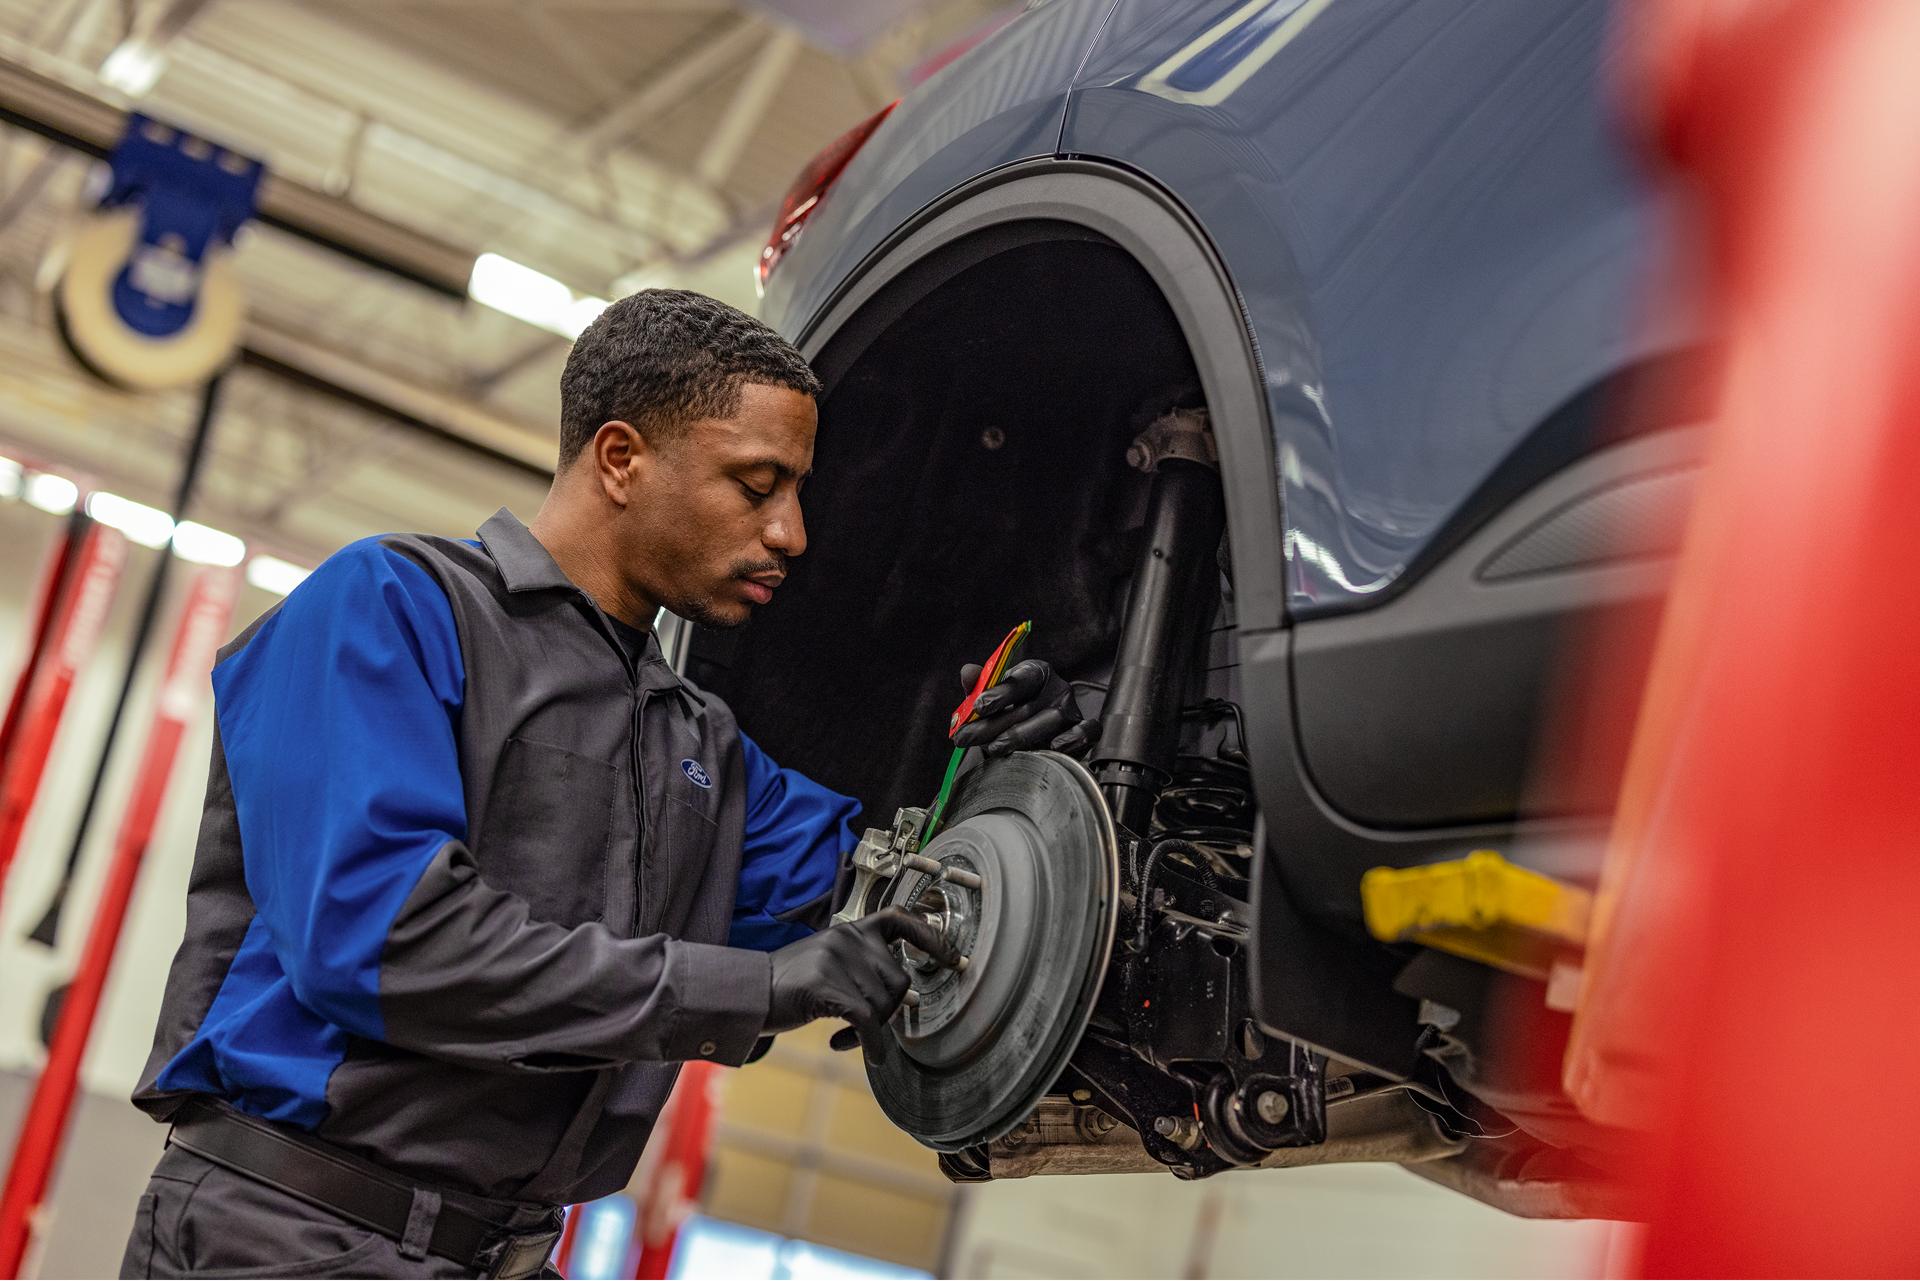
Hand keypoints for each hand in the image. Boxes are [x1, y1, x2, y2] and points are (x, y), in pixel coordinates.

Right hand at [766, 908, 953, 1060]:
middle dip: (888, 1010)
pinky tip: (853, 1049)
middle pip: (898, 980)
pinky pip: (867, 1022)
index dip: (930, 936)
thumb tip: (902, 993)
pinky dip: (870, 1044)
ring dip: (869, 1030)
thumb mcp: (828, 961)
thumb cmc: (790, 984)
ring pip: (882, 1005)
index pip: (899, 919)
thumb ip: (862, 966)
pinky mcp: (826, 985)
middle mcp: (848, 939)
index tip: (953, 957)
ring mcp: (837, 959)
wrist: (747, 993)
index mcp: (851, 930)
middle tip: (864, 1026)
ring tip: (842, 1034)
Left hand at [951, 658, 1098, 757]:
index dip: (999, 693)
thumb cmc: (1014, 709)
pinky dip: (1071, 740)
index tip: (978, 706)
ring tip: (995, 748)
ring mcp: (1071, 710)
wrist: (1035, 730)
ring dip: (1020, 737)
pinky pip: (1085, 732)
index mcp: (1036, 672)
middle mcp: (1057, 688)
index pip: (1020, 679)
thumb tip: (968, 672)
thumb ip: (980, 685)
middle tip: (969, 737)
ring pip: (1050, 722)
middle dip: (993, 725)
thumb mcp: (994, 695)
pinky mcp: (1083, 729)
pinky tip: (1050, 748)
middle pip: (1027, 706)